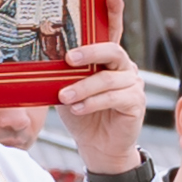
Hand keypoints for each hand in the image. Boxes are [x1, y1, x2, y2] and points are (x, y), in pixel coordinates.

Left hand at [58, 38, 150, 181]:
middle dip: (89, 54)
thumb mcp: (69, 91)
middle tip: (68, 60)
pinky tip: (78, 108)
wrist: (97, 144)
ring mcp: (133, 84)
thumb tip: (45, 64)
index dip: (93, 37)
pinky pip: (113, 98)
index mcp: (109, 60)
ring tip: (64, 97)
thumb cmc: (83, 114)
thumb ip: (64, 77)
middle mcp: (125, 68)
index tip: (69, 45)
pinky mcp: (136, 102)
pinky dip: (92, 102)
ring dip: (83, 87)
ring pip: (107, 79)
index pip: (104, 40)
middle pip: (113, 52)